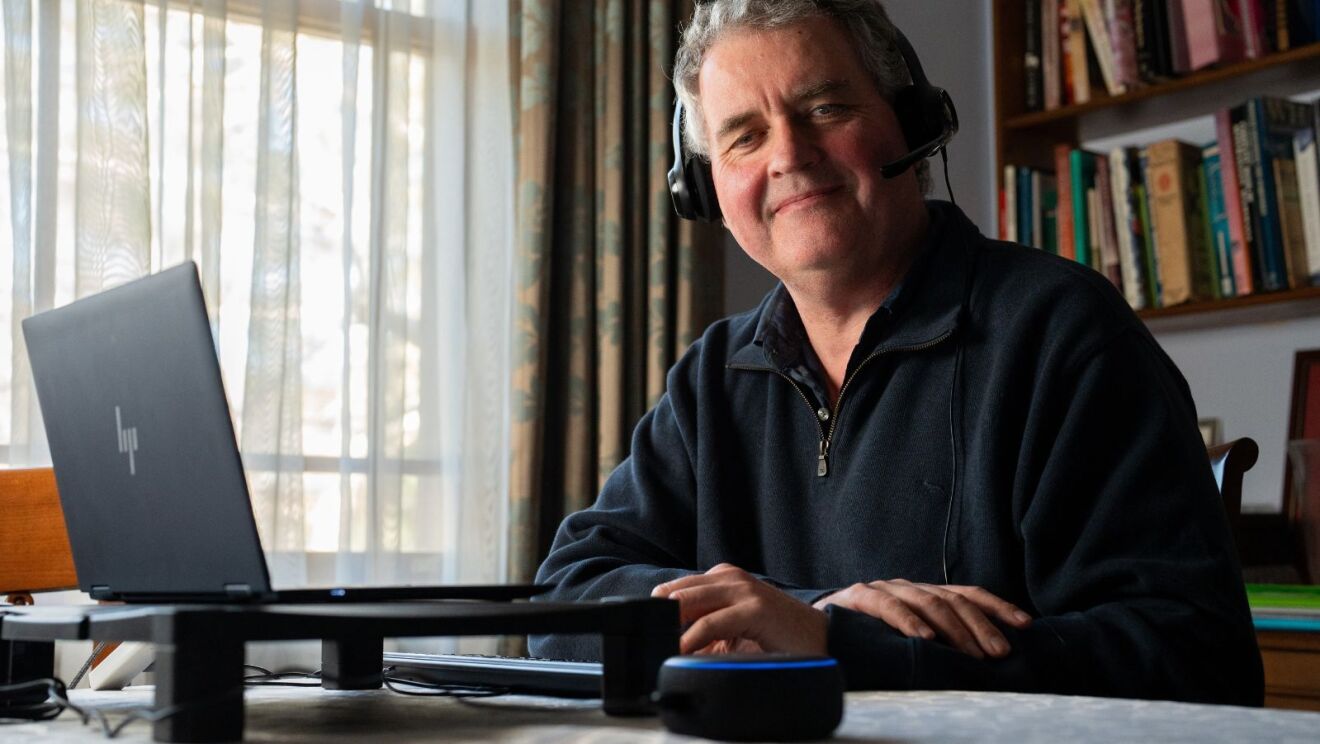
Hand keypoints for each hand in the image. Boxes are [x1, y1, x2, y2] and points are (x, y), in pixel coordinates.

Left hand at [652, 563, 827, 655]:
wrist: (822, 637)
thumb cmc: (777, 635)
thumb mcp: (733, 628)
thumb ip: (704, 629)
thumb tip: (672, 644)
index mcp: (723, 577)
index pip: (677, 588)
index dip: (659, 611)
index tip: (648, 632)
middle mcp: (730, 577)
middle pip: (677, 592)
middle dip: (659, 618)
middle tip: (648, 640)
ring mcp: (742, 589)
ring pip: (688, 602)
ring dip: (670, 628)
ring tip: (660, 648)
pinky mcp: (753, 608)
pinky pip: (710, 623)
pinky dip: (691, 639)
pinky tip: (682, 652)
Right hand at [813, 579, 1031, 658]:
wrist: (809, 625)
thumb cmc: (865, 637)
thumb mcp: (906, 637)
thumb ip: (936, 641)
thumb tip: (983, 660)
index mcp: (923, 594)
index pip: (967, 594)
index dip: (997, 607)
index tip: (1025, 625)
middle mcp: (908, 586)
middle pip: (952, 599)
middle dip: (981, 626)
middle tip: (1000, 653)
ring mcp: (883, 589)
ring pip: (927, 601)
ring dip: (954, 629)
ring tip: (973, 653)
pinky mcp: (858, 597)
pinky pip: (887, 606)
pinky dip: (908, 622)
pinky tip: (925, 640)